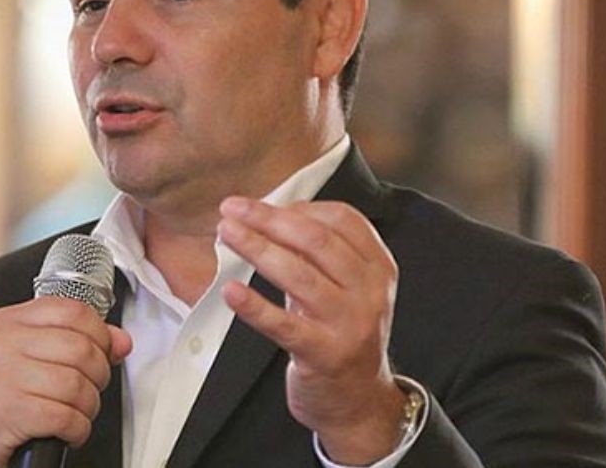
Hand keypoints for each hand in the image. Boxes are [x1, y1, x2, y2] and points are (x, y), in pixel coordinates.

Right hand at [0, 298, 132, 467]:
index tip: (101, 352)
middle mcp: (1, 344)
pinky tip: (68, 430)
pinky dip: (77, 429)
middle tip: (89, 389)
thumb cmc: (3, 395)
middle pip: (80, 348)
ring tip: (77, 412)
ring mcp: (0, 378)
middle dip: (98, 375)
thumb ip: (78, 341)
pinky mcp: (5, 413)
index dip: (100, 334)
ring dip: (88, 406)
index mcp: (8, 321)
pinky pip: (65, 417)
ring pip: (76, 384)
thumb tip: (121, 341)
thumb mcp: (33, 358)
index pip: (73, 311)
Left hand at [218, 197, 406, 464]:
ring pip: (299, 275)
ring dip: (257, 248)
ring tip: (226, 233)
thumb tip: (266, 214)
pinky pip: (284, 325)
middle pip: (317, 241)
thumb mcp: (346, 289)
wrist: (358, 401)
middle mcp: (369, 292)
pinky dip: (255, 307)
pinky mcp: (323, 354)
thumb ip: (319, 253)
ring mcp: (349, 324)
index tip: (262, 204)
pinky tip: (230, 291)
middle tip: (232, 208)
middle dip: (269, 219)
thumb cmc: (340, 333)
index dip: (298, 206)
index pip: (342, 220)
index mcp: (378, 267)